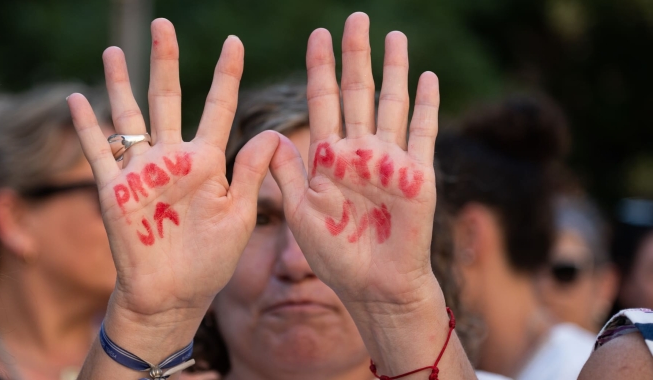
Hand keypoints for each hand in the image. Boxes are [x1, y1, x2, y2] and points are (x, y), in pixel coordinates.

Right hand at [68, 19, 277, 336]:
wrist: (174, 294)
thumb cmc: (211, 258)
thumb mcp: (240, 214)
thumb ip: (253, 173)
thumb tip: (276, 131)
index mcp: (208, 162)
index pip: (218, 108)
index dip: (226, 76)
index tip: (235, 41)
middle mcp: (173, 158)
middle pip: (167, 99)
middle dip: (166, 62)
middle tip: (164, 25)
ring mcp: (142, 172)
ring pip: (130, 117)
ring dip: (121, 84)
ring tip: (115, 50)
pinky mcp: (115, 192)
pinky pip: (99, 153)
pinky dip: (88, 128)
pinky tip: (78, 100)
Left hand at [270, 13, 440, 312]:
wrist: (375, 286)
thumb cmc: (336, 256)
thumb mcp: (301, 213)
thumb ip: (285, 174)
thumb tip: (268, 135)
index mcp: (328, 157)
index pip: (323, 100)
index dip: (321, 68)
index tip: (317, 35)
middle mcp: (359, 151)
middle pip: (357, 92)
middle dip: (356, 55)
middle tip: (355, 18)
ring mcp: (390, 160)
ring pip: (391, 103)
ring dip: (393, 70)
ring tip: (393, 36)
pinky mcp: (418, 174)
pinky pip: (423, 131)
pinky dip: (426, 104)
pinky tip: (426, 76)